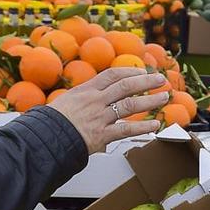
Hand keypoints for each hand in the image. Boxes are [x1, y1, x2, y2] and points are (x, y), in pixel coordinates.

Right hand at [52, 65, 171, 153]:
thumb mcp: (67, 101)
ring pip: (130, 105)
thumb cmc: (52, 122)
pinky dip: (143, 127)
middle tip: (160, 79)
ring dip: (150, 100)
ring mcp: (100, 117)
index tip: (141, 71)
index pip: (112, 75)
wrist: (44, 138)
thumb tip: (95, 98)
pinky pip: (127, 130)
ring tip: (164, 97)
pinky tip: (155, 125)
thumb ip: (84, 99)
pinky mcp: (102, 135)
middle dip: (146, 81)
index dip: (129, 71)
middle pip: (126, 86)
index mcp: (86, 90)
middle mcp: (95, 101)